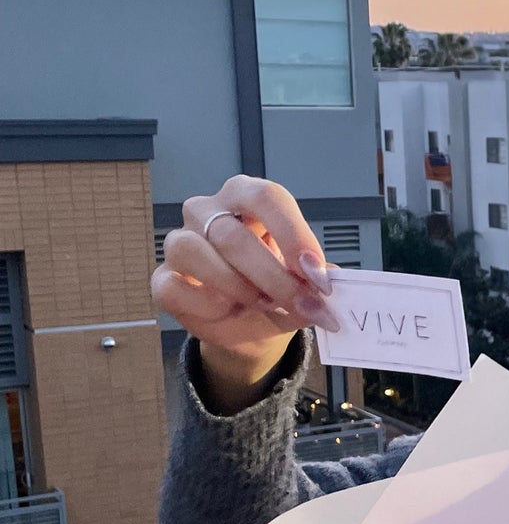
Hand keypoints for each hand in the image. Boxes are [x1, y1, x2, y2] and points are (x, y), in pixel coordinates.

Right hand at [151, 175, 341, 412]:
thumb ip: (316, 281)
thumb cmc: (277, 291)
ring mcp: (181, 242)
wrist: (248, 327)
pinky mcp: (163, 278)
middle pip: (234, 235)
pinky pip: (176, 287)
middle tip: (306, 305)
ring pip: (198, 254)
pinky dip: (208, 306)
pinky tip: (229, 312)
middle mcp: (208, 212)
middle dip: (276, 277)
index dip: (293, 233)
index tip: (317, 273)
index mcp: (246, 199)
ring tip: (268, 307)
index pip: (265, 197)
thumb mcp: (304, 286)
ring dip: (242, 289)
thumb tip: (331, 279)